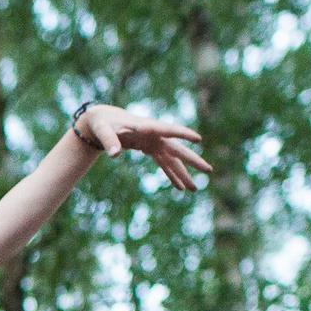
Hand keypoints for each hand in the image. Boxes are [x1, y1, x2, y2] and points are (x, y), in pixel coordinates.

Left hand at [77, 104, 211, 191]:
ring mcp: (154, 142)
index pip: (168, 130)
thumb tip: (114, 154)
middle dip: (192, 160)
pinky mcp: (150, 148)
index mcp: (147, 127)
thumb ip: (109, 140)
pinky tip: (180, 187)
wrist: (101, 121)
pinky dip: (171, 175)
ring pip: (173, 160)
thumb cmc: (102, 123)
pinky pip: (164, 163)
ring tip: (194, 189)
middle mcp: (155, 135)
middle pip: (177, 149)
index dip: (183, 134)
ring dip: (183, 174)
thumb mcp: (103, 130)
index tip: (198, 138)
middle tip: (208, 170)